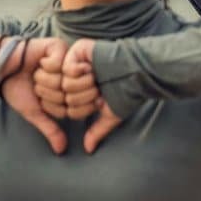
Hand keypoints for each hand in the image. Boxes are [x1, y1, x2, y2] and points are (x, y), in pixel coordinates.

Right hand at [0, 38, 68, 154]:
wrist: (3, 68)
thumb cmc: (19, 89)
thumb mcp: (36, 112)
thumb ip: (51, 129)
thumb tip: (61, 150)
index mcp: (73, 92)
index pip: (78, 107)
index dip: (59, 106)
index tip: (45, 101)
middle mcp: (75, 76)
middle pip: (74, 93)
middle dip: (52, 94)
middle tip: (40, 87)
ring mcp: (69, 60)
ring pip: (67, 78)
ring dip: (47, 80)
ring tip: (38, 74)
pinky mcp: (60, 47)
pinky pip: (61, 62)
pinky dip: (46, 66)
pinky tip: (39, 62)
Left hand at [62, 39, 119, 153]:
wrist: (136, 75)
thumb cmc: (127, 94)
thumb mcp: (110, 115)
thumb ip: (96, 131)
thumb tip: (88, 150)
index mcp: (80, 92)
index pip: (66, 108)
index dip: (81, 109)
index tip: (98, 101)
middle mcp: (76, 77)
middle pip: (64, 96)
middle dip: (84, 96)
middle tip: (98, 88)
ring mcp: (75, 62)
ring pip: (64, 82)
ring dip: (84, 84)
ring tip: (97, 77)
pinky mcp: (78, 50)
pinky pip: (66, 66)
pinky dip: (80, 70)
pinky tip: (91, 68)